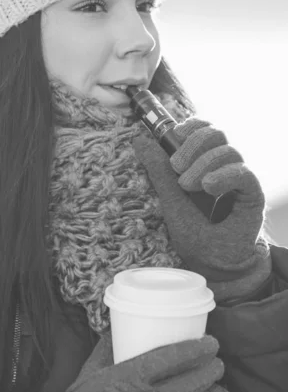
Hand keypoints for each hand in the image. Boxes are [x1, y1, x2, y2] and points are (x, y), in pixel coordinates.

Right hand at [51, 332, 224, 391]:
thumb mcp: (93, 366)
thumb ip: (110, 345)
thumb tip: (122, 327)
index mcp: (132, 375)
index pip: (174, 357)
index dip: (196, 348)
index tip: (211, 342)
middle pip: (190, 382)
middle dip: (209, 370)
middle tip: (217, 362)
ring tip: (216, 387)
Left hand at [133, 118, 265, 272]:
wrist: (215, 266)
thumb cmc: (194, 235)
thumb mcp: (170, 202)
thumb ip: (159, 172)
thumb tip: (139, 141)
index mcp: (203, 164)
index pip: (203, 131)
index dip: (191, 126)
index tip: (175, 133)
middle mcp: (223, 168)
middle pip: (216, 134)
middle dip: (193, 144)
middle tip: (176, 166)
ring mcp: (238, 180)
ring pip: (228, 151)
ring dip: (203, 164)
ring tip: (187, 186)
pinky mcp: (252, 194)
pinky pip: (242, 172)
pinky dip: (223, 175)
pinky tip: (208, 186)